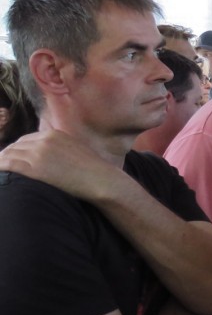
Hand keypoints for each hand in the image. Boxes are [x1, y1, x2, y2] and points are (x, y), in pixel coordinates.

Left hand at [0, 129, 123, 202]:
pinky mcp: (35, 168)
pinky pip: (8, 165)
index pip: (25, 140)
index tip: (12, 158)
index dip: (16, 150)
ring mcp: (38, 154)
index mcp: (54, 134)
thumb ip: (60, 147)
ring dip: (1, 162)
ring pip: (9, 155)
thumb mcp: (76, 149)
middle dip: (6, 155)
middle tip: (1, 166)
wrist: (100, 179)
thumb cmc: (92, 170)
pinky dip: (0, 167)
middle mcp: (44, 141)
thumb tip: (51, 157)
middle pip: (15, 146)